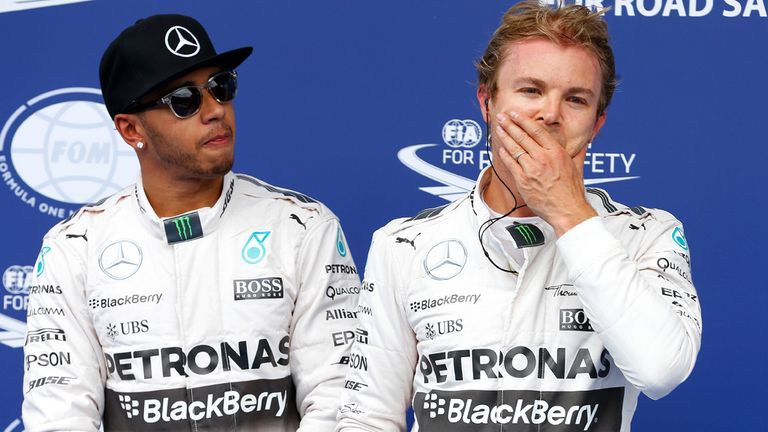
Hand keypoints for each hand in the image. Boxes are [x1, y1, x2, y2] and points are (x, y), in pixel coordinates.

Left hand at [494, 111, 596, 236]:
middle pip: (522, 136)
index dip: (523, 120)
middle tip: (501, 117)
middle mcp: (543, 158)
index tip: (515, 114)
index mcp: (556, 152)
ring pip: (515, 148)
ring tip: (498, 129)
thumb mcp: (578, 167)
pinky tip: (501, 148)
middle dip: (510, 125)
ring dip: (505, 137)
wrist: (567, 210)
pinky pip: (511, 164)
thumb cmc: (572, 192)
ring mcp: (531, 169)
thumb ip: (579, 151)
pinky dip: (505, 154)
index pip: (536, 130)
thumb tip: (584, 142)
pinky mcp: (523, 180)